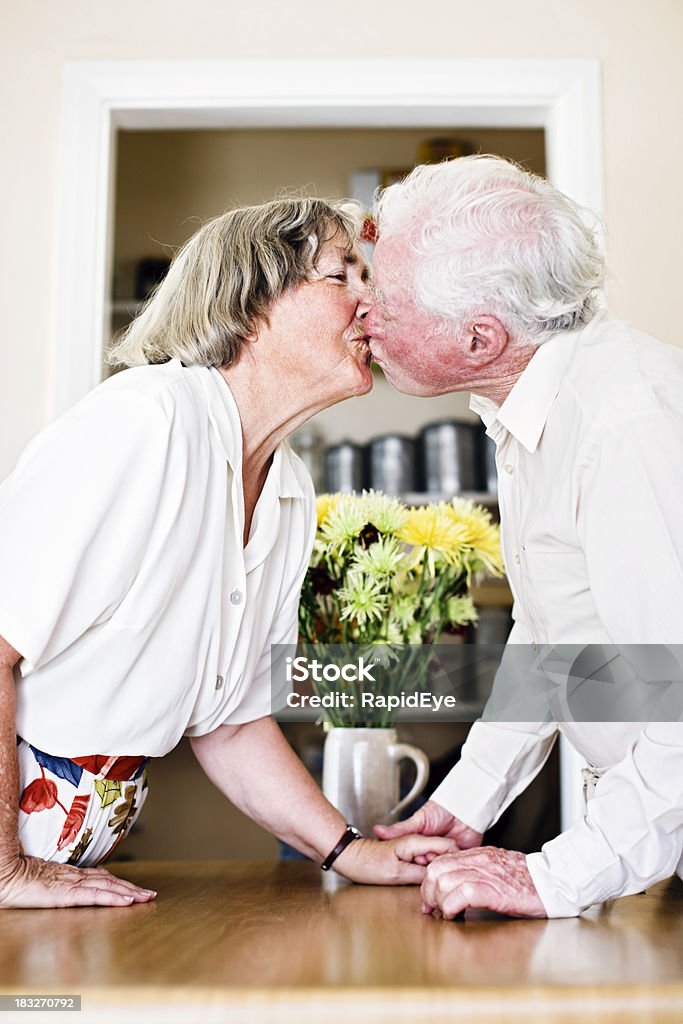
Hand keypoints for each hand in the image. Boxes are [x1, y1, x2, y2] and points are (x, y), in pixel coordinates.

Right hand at [0, 855, 156, 908]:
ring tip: (145, 898)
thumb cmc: (21, 880)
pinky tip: (127, 901)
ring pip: (109, 887)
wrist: (8, 875)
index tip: (135, 888)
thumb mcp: (45, 884)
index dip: (120, 882)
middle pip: (110, 881)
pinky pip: (96, 896)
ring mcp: (73, 884)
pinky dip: (114, 898)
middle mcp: (76, 877)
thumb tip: (73, 891)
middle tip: (149, 894)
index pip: (102, 877)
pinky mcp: (68, 894)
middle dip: (131, 887)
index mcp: (71, 874)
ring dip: (129, 892)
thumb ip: (60, 886)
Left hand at [333, 833, 458, 884]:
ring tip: (415, 879)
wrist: (350, 859)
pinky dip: (423, 871)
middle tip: (426, 881)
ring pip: (434, 859)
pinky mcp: (409, 854)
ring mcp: (413, 847)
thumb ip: (420, 874)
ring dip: (431, 871)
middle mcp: (416, 841)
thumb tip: (437, 878)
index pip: (448, 846)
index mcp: (416, 841)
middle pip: (442, 853)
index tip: (446, 876)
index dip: (451, 862)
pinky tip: (414, 878)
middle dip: (440, 868)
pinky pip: (424, 862)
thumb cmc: (368, 864)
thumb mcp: (397, 873)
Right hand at [373, 800, 482, 862]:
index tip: (420, 857)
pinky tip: (454, 861)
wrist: (464, 806)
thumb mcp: (418, 820)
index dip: (417, 862)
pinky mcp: (462, 858)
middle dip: (431, 864)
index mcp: (421, 848)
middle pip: (430, 868)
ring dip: (443, 864)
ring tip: (443, 855)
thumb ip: (400, 829)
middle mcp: (434, 854)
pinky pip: (459, 868)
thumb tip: (377, 830)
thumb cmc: (441, 809)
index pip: (416, 863)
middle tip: (432, 855)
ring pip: (444, 869)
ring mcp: (448, 857)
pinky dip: (457, 866)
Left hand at [421, 846, 545, 918]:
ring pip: (443, 881)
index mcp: (480, 855)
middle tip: (432, 909)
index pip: (441, 861)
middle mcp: (479, 860)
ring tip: (444, 914)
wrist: (556, 881)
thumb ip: (480, 872)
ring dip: (438, 901)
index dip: (430, 881)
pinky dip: (451, 907)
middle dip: (428, 892)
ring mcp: (485, 873)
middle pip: (436, 870)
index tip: (431, 899)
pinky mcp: (493, 890)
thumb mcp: (500, 869)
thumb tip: (459, 890)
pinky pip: (460, 895)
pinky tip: (455, 916)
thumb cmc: (532, 881)